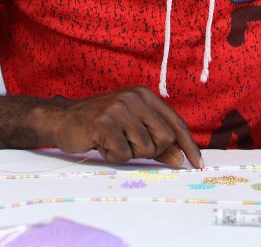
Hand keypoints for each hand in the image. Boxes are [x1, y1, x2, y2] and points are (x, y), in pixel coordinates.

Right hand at [49, 86, 203, 168]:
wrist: (63, 119)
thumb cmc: (100, 125)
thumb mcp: (132, 130)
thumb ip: (157, 142)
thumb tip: (181, 158)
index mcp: (145, 95)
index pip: (176, 123)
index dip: (189, 145)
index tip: (197, 164)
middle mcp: (135, 97)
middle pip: (165, 139)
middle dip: (150, 152)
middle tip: (128, 146)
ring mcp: (119, 108)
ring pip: (146, 148)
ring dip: (128, 154)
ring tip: (112, 142)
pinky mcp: (104, 123)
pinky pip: (123, 154)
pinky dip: (113, 156)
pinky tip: (101, 145)